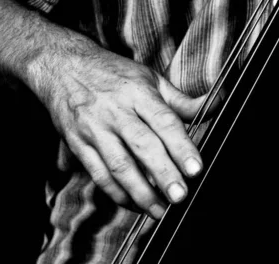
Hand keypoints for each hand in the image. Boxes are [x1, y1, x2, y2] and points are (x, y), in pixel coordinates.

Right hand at [33, 41, 204, 218]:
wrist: (62, 68)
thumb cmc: (113, 74)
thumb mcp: (150, 79)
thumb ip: (182, 100)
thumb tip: (216, 104)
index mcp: (138, 93)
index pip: (164, 121)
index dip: (181, 146)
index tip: (195, 169)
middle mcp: (116, 111)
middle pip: (143, 146)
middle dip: (163, 175)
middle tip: (181, 196)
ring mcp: (95, 129)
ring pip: (119, 166)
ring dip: (142, 193)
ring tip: (161, 210)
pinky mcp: (78, 145)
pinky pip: (99, 175)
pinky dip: (118, 194)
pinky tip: (135, 205)